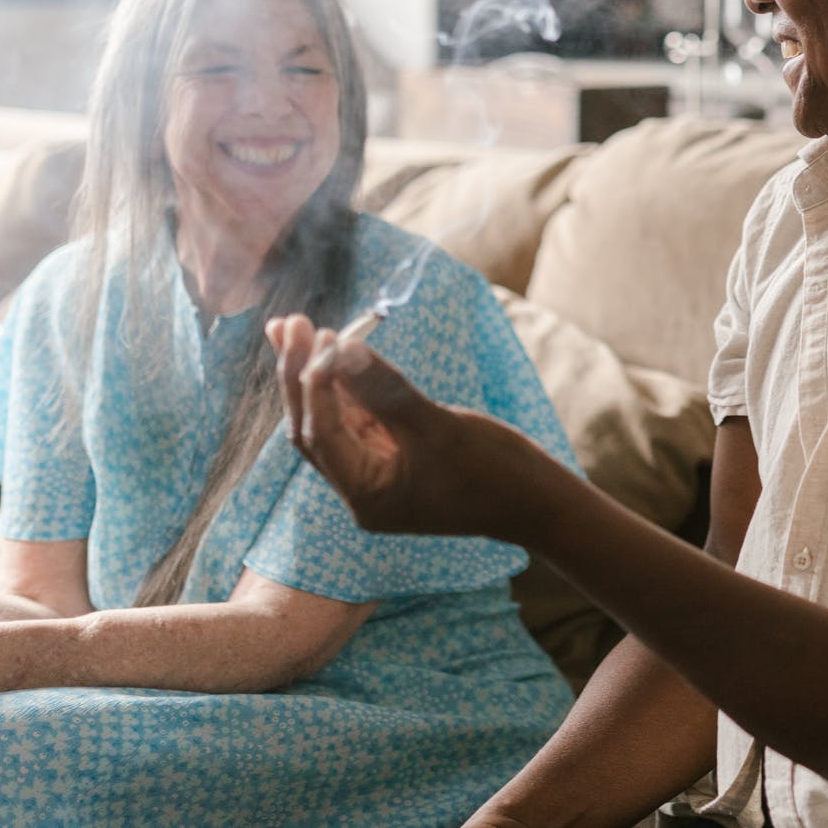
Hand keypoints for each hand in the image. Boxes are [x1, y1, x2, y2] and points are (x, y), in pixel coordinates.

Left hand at [267, 315, 562, 542]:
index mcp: (368, 497)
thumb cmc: (497, 472)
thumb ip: (386, 390)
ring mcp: (375, 475)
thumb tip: (340, 348)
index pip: (321, 435)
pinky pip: (355, 419)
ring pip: (329, 421)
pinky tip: (327, 351)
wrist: (538, 503)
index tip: (317, 337)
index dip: (314, 384)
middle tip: (288, 323)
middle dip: (299, 375)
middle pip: (312, 428)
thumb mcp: (440, 427)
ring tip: (292, 327)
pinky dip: (340, 385)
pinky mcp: (391, 458)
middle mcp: (362, 491)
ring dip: (312, 375)